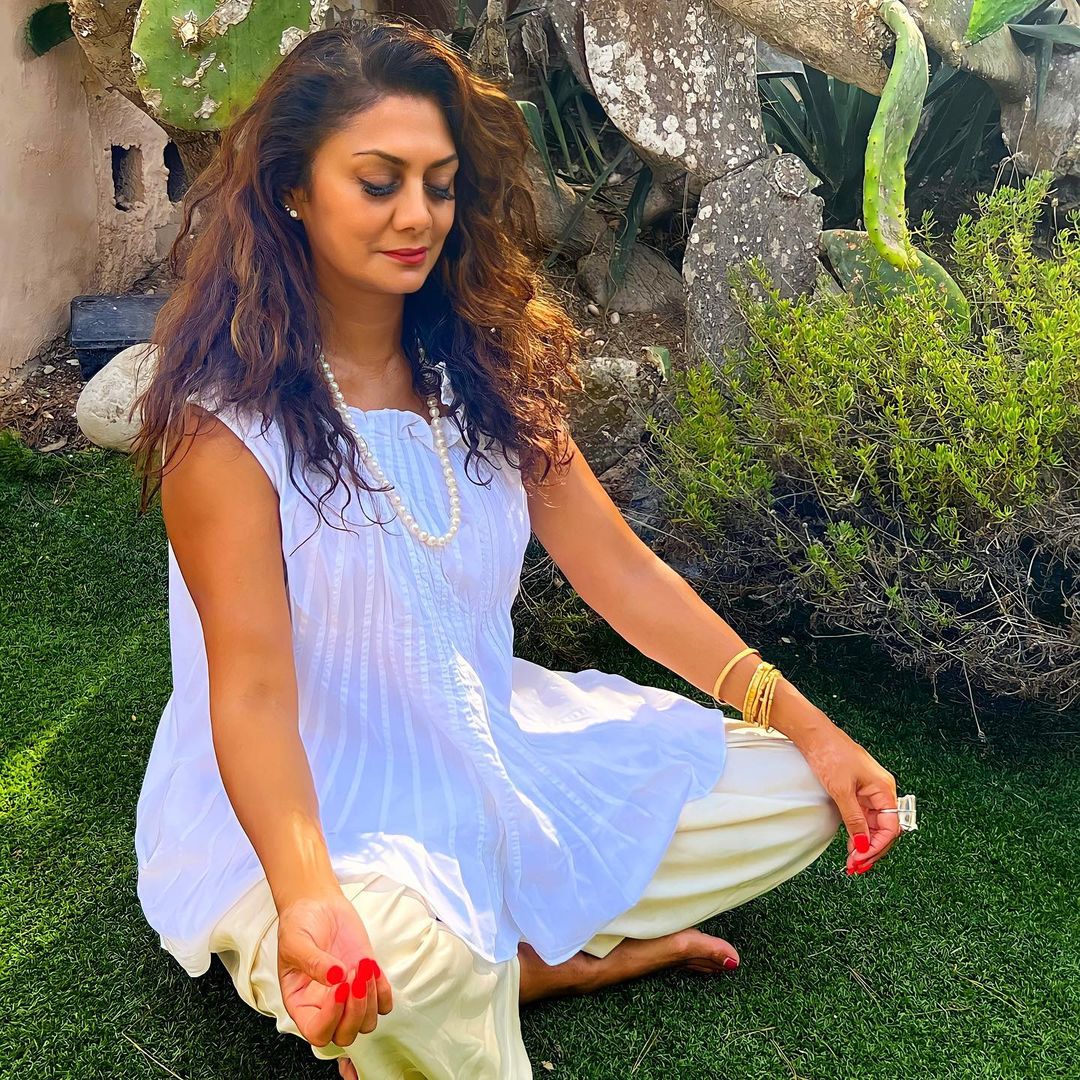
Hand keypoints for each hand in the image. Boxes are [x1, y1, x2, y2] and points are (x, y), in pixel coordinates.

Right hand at [276, 889, 393, 1051]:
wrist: (318, 905)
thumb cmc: (300, 925)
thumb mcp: (296, 941)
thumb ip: (313, 962)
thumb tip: (335, 977)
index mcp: (301, 1004)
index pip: (317, 1032)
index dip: (331, 1017)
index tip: (339, 987)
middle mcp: (325, 1007)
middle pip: (345, 1035)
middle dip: (355, 1011)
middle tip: (354, 977)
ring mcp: (348, 996)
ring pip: (367, 1023)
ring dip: (370, 1000)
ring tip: (362, 967)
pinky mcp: (367, 982)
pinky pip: (384, 1003)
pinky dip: (383, 990)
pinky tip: (372, 967)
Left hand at [794, 723, 900, 874]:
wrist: (814, 734)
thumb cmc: (830, 754)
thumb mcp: (841, 791)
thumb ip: (854, 819)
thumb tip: (862, 847)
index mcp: (884, 789)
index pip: (890, 828)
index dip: (877, 847)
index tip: (861, 860)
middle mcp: (881, 791)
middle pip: (883, 829)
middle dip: (871, 850)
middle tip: (855, 867)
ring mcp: (869, 792)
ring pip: (873, 826)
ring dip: (864, 844)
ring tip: (852, 862)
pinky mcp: (857, 791)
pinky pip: (863, 817)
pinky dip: (858, 833)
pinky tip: (851, 845)